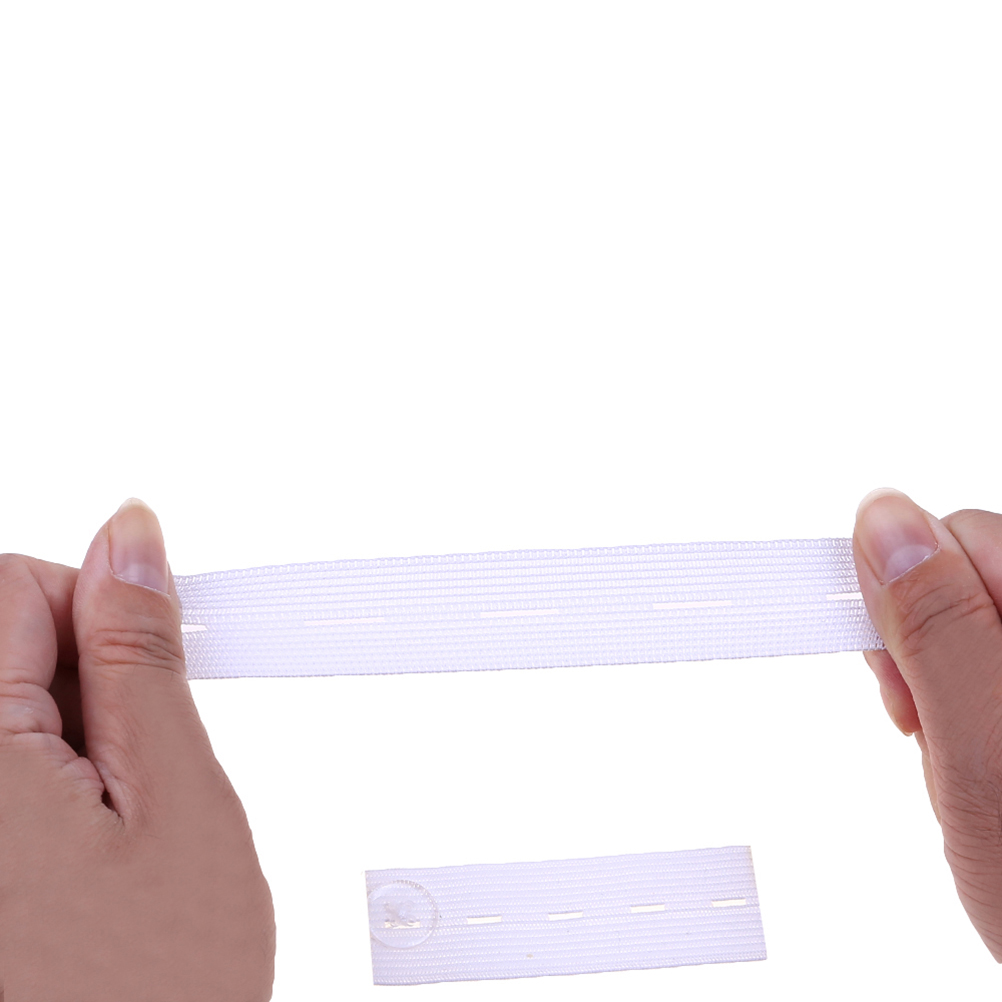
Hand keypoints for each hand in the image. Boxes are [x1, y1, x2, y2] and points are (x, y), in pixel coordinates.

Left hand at [0, 499, 274, 1000]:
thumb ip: (144, 658)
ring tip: (97, 831)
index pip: (13, 582)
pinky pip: (3, 771)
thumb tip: (131, 542)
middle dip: (80, 683)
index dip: (103, 613)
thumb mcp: (179, 808)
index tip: (144, 675)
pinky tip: (62, 856)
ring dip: (58, 742)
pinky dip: (35, 788)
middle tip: (126, 775)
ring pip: (3, 712)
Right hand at [854, 488, 1001, 961]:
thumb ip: (938, 628)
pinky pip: (977, 662)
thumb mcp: (983, 756)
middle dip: (920, 639)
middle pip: (964, 571)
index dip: (907, 595)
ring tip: (951, 747)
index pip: (961, 534)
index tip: (888, 662)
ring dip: (935, 675)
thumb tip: (884, 522)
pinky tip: (970, 749)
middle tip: (927, 721)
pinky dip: (955, 700)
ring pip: (965, 621)